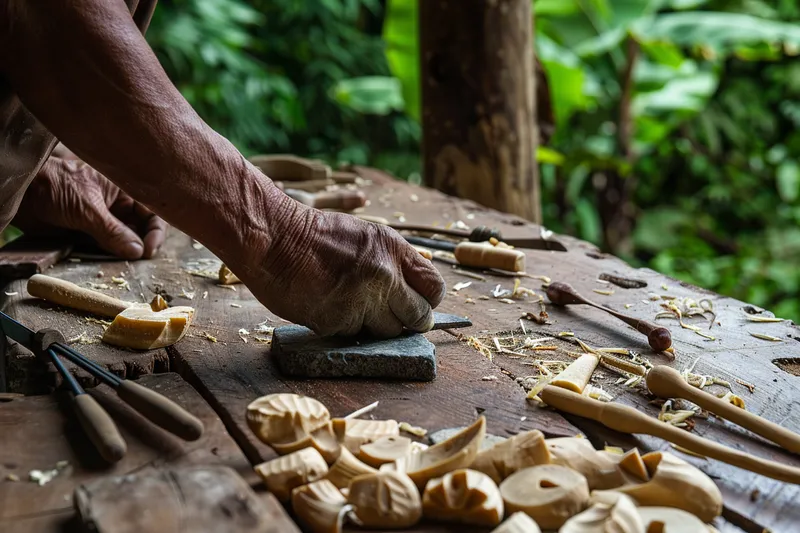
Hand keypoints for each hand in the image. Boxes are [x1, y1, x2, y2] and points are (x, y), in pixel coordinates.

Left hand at [12, 156, 165, 258]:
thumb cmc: (53, 187)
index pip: (150, 211)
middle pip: (140, 227)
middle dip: (142, 243)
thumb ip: (113, 231)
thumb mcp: (87, 208)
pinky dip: (109, 256)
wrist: (19, 194)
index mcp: (121, 190)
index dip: (155, 230)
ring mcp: (101, 220)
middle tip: (139, 259)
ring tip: (125, 262)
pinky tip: (109, 261)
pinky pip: (105, 247)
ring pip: (124, 240)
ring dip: (125, 252)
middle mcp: (115, 206)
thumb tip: (137, 251)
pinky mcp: (87, 234)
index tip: (149, 250)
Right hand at [236, 193, 446, 337]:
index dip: (427, 301)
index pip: (434, 288)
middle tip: (392, 317)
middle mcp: (384, 277)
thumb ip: (392, 262)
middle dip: (409, 322)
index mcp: (393, 251)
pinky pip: (352, 334)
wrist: (274, 238)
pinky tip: (328, 306)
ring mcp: (361, 302)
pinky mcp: (337, 322)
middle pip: (418, 318)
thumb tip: (410, 292)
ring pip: (385, 332)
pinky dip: (343, 326)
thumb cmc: (316, 235)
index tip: (417, 305)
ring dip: (373, 326)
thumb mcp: (365, 236)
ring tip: (351, 305)